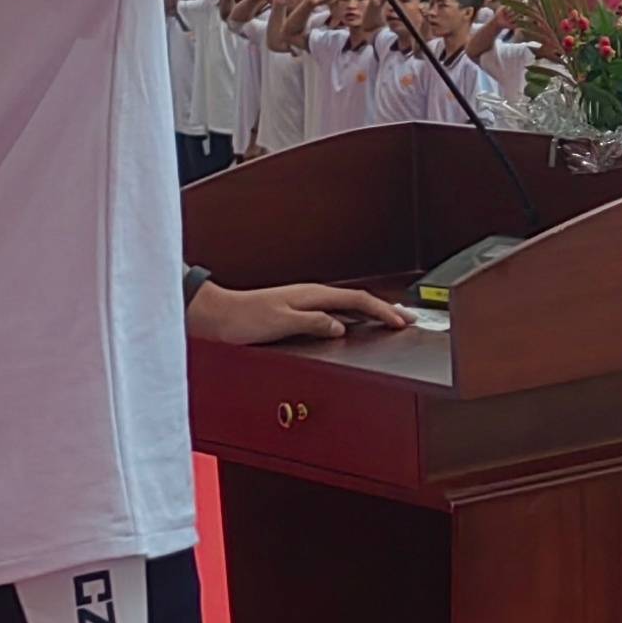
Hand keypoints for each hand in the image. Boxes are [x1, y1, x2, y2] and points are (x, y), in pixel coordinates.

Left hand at [190, 277, 410, 342]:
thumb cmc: (242, 319)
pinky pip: (334, 311)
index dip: (382, 311)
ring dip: (370, 312)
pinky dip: (352, 317)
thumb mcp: (281, 322)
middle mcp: (311, 295)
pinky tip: (352, 324)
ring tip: (387, 320)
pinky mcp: (297, 311)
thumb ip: (314, 322)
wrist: (216, 316)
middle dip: (384, 309)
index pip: (358, 300)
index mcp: (312, 295)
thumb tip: (340, 327)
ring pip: (347, 305)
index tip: (400, 322)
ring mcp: (305, 302)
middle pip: (357, 300)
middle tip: (405, 319)